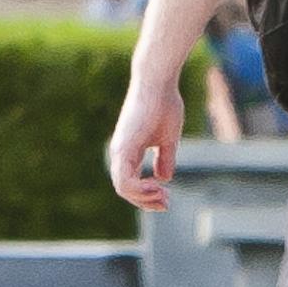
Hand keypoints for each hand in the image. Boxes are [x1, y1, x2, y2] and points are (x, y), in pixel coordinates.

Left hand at [104, 78, 184, 211]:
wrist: (158, 82)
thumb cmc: (165, 104)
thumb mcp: (167, 138)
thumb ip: (165, 158)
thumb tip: (163, 179)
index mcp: (129, 151)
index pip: (131, 183)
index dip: (147, 196)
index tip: (167, 199)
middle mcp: (120, 153)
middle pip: (125, 189)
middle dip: (146, 202)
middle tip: (166, 204)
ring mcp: (120, 150)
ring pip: (122, 188)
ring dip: (144, 198)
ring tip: (163, 197)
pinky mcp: (124, 147)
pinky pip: (124, 179)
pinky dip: (139, 190)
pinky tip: (156, 187)